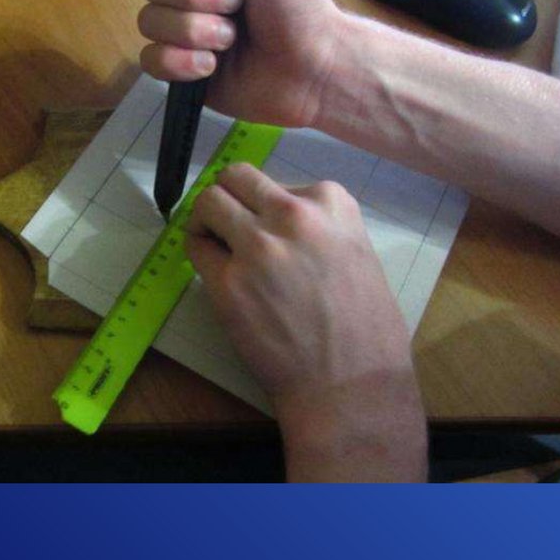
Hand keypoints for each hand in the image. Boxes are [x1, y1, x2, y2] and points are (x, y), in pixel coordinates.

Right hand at [137, 0, 348, 128]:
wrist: (312, 66)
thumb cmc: (295, 0)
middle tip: (239, 2)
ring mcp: (183, 31)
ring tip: (232, 38)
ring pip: (150, 21)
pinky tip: (212, 65)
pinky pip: (152, 60)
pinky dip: (183, 62)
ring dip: (197, 29)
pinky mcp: (181, 69)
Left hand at [186, 163, 426, 481]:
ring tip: (215, 243)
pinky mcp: (228, 282)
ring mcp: (257, 246)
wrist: (351, 382)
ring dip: (206, 219)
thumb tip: (273, 215)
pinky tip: (215, 272)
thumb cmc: (364, 327)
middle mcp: (292, 214)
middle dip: (227, 197)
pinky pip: (196, 248)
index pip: (274, 181)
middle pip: (235, 177)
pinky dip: (199, 253)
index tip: (266, 228)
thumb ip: (317, 225)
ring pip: (208, 202)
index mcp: (331, 202)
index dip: (263, 205)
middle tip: (227, 224)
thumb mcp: (354, 250)